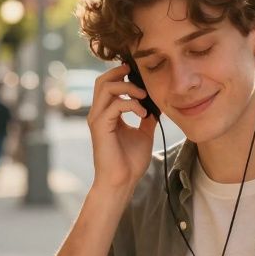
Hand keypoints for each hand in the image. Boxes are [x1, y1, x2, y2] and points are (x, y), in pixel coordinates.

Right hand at [86, 65, 158, 192]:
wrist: (122, 182)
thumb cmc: (130, 162)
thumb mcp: (143, 133)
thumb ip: (147, 117)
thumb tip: (157, 104)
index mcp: (106, 114)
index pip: (108, 85)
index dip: (121, 75)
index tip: (139, 73)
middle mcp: (98, 114)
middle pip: (102, 81)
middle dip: (120, 73)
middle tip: (137, 73)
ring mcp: (97, 119)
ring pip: (106, 88)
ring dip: (128, 87)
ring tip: (143, 96)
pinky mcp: (100, 127)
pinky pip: (115, 105)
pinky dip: (132, 105)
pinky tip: (143, 114)